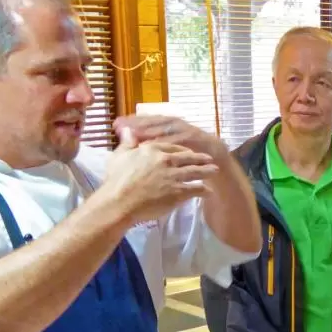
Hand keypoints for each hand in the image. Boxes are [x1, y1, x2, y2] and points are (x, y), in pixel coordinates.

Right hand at [98, 128, 216, 226]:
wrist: (120, 201)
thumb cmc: (116, 180)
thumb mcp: (119, 156)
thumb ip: (127, 143)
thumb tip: (127, 130)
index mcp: (152, 149)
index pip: (173, 146)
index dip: (183, 149)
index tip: (189, 151)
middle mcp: (166, 160)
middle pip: (188, 157)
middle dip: (200, 158)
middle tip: (209, 159)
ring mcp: (173, 176)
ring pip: (195, 172)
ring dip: (206, 171)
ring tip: (215, 171)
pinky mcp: (178, 192)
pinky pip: (195, 189)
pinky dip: (204, 190)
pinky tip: (209, 191)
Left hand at [114, 115, 229, 161]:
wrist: (217, 161)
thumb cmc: (188, 157)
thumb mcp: (168, 151)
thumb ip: (151, 144)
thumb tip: (127, 138)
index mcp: (168, 125)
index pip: (146, 120)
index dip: (131, 121)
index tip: (115, 125)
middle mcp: (176, 124)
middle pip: (154, 120)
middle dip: (137, 123)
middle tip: (121, 126)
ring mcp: (188, 130)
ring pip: (166, 128)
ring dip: (151, 130)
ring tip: (135, 135)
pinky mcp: (198, 139)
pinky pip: (181, 140)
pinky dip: (168, 143)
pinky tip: (157, 147)